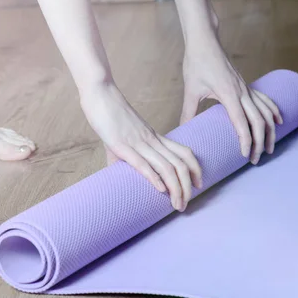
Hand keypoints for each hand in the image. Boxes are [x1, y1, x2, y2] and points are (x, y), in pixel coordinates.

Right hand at [80, 82, 201, 211]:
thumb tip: (115, 173)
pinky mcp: (122, 145)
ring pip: (166, 167)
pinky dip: (154, 177)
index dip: (195, 170)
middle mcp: (151, 140)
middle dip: (187, 188)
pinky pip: (142, 163)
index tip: (197, 185)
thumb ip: (121, 155)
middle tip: (185, 205)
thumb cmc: (109, 113)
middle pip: (180, 164)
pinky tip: (160, 190)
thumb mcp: (121, 136)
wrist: (100, 93)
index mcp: (154, 136)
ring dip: (176, 188)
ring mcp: (138, 142)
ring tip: (177, 205)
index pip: (184, 152)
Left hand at [181, 33, 282, 163]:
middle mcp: (242, 91)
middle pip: (258, 121)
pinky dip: (273, 112)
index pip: (241, 122)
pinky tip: (278, 122)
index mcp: (228, 94)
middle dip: (260, 142)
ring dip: (270, 131)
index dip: (246, 140)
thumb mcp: (190, 90)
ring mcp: (246, 88)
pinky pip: (265, 100)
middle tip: (256, 160)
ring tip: (270, 148)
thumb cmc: (196, 63)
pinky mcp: (246, 84)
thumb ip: (188, 112)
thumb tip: (182, 129)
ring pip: (266, 112)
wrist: (205, 41)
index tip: (246, 155)